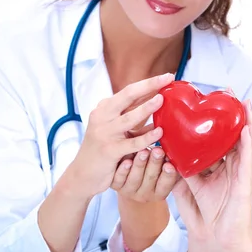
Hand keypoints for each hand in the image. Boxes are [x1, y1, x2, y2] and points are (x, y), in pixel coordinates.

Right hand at [64, 73, 174, 199]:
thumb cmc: (104, 149)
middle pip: (128, 95)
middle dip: (149, 85)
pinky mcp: (109, 150)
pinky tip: (159, 132)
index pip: (129, 91)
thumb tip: (158, 103)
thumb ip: (133, 116)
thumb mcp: (116, 128)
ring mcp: (105, 133)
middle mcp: (102, 116)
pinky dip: (146, 137)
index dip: (148, 83)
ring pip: (129, 117)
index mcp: (105, 108)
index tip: (167, 76)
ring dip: (147, 108)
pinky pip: (131, 143)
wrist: (82, 174)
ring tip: (162, 100)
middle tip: (168, 78)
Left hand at [111, 145, 180, 201]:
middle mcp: (145, 195)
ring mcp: (130, 192)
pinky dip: (123, 170)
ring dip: (140, 164)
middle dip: (154, 164)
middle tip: (157, 151)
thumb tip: (183, 151)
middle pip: (151, 179)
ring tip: (143, 151)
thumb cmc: (152, 171)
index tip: (170, 164)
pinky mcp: (116, 186)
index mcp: (160, 193)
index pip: (166, 184)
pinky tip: (126, 160)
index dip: (168, 175)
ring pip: (135, 179)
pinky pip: (119, 180)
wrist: (130, 182)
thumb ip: (171, 164)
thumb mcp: (163, 170)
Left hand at [172, 100, 251, 250]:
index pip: (220, 137)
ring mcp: (241, 172)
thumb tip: (167, 152)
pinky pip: (247, 158)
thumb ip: (181, 168)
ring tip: (243, 102)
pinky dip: (247, 142)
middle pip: (234, 133)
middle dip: (233, 113)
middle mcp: (233, 165)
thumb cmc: (205, 214)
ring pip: (246, 141)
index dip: (218, 119)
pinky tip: (246, 127)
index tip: (212, 101)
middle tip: (229, 92)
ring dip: (246, 121)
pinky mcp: (245, 181)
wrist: (213, 237)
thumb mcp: (188, 185)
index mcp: (220, 165)